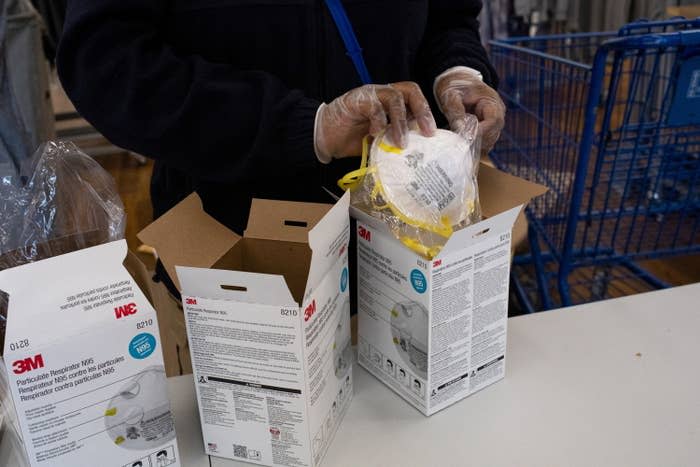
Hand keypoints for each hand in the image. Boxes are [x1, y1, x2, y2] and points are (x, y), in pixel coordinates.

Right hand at [314, 82, 436, 160]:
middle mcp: (383, 94)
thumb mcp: (380, 141)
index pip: (415, 99)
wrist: (325, 136)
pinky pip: (373, 106)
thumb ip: (396, 140)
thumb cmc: (353, 139)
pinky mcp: (356, 100)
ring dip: (400, 122)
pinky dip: (378, 121)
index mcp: (392, 102)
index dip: (426, 113)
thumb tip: (417, 152)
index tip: (433, 133)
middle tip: (427, 132)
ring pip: (394, 98)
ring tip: (401, 142)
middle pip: (410, 91)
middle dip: (422, 110)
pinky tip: (375, 134)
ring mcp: (370, 95)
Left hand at [434, 69, 505, 152]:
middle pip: (493, 134)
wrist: (457, 82)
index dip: (482, 131)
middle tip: (459, 144)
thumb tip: (460, 129)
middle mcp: (497, 114)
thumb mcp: (451, 95)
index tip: (466, 138)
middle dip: (477, 141)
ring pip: (489, 142)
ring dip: (475, 146)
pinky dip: (473, 147)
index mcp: (492, 102)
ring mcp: (493, 123)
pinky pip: (483, 143)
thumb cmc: (455, 86)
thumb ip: (456, 111)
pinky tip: (461, 146)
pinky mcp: (486, 131)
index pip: (493, 120)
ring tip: (458, 145)